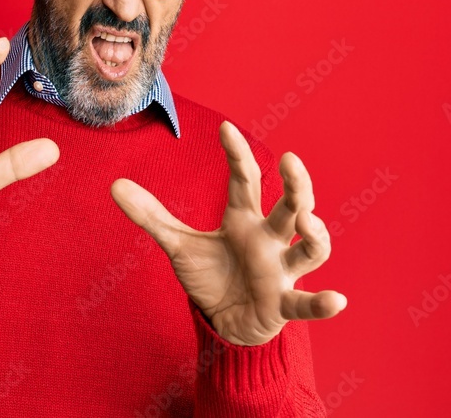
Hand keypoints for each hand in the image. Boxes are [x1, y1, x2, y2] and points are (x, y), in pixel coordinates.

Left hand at [111, 121, 345, 345]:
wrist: (225, 321)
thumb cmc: (211, 276)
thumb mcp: (177, 245)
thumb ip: (151, 216)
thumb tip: (114, 185)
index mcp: (244, 220)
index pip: (245, 180)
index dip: (237, 155)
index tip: (225, 129)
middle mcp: (269, 239)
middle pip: (290, 206)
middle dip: (296, 185)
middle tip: (291, 160)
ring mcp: (280, 271)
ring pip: (309, 249)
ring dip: (316, 235)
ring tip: (308, 221)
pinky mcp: (283, 304)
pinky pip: (307, 304)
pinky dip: (323, 304)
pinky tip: (336, 300)